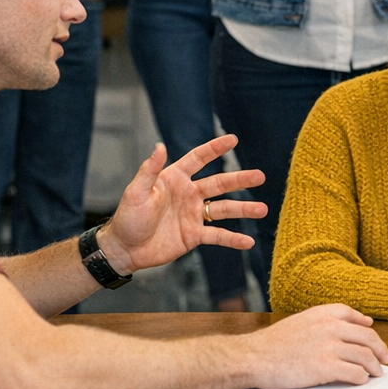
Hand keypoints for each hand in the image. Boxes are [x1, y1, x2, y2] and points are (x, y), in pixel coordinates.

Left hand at [101, 135, 267, 275]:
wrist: (124, 249)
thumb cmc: (127, 218)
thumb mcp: (136, 192)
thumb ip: (149, 170)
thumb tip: (159, 146)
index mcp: (175, 179)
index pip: (198, 159)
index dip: (215, 148)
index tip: (233, 139)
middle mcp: (188, 194)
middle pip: (219, 183)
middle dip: (240, 179)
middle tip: (260, 176)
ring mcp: (193, 215)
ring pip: (224, 209)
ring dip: (243, 209)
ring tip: (263, 209)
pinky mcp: (194, 235)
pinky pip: (218, 235)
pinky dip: (233, 239)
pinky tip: (248, 242)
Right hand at [242, 304, 387, 387]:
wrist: (255, 357)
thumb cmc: (273, 343)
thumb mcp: (300, 321)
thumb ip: (323, 321)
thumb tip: (348, 324)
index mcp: (323, 313)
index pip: (354, 317)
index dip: (367, 327)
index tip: (372, 333)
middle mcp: (331, 327)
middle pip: (367, 337)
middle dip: (380, 349)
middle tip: (385, 359)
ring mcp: (330, 346)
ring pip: (365, 356)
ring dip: (374, 366)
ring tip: (376, 373)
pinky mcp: (326, 367)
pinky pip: (355, 372)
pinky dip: (362, 377)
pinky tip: (361, 380)